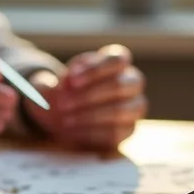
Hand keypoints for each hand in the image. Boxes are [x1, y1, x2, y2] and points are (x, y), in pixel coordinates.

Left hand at [25, 44, 146, 149]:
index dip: (94, 70)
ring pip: (120, 111)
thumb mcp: (59, 80)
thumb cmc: (67, 90)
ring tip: (66, 120)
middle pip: (121, 85)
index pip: (117, 60)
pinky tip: (73, 132)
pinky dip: (91, 133)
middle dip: (89, 96)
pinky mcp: (127, 130)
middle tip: (62, 104)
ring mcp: (134, 107)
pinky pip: (115, 134)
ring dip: (89, 116)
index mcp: (118, 62)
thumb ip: (62, 80)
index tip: (70, 81)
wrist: (65, 113)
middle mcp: (132, 82)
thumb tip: (67, 83)